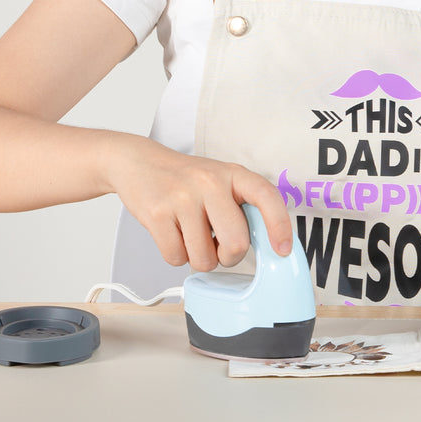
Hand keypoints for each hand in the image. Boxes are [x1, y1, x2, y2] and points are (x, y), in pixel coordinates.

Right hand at [111, 136, 292, 270]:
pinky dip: (176, 255)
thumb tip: (265, 246)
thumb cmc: (185, 180)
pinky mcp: (156, 213)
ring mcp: (182, 197)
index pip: (266, 197)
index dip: (279, 225)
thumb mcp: (220, 181)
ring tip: (190, 235)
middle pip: (236, 243)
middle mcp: (210, 182)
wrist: (138, 163)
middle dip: (228, 257)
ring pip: (204, 258)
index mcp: (233, 174)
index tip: (282, 249)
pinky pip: (176, 257)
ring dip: (199, 257)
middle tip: (217, 246)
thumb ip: (241, 207)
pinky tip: (172, 233)